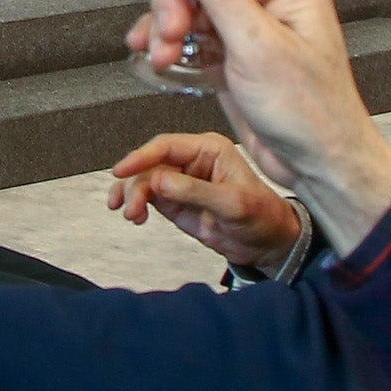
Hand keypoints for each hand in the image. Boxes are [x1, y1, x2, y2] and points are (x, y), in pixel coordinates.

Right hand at [106, 132, 302, 269]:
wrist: (268, 244)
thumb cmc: (262, 217)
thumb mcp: (233, 204)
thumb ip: (195, 191)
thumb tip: (159, 180)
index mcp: (209, 149)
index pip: (167, 146)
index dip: (141, 156)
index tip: (122, 170)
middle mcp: (193, 161)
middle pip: (150, 164)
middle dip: (135, 183)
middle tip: (131, 207)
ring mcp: (182, 181)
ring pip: (145, 181)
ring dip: (133, 196)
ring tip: (132, 215)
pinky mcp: (176, 201)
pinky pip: (148, 197)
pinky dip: (137, 205)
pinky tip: (137, 217)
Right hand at [128, 0, 390, 246]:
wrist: (318, 164)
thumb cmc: (310, 112)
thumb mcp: (258, 46)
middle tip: (169, 29)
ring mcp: (246, 22)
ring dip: (166, 23)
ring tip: (164, 53)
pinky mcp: (229, 50)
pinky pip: (188, 30)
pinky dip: (169, 43)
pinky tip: (163, 60)